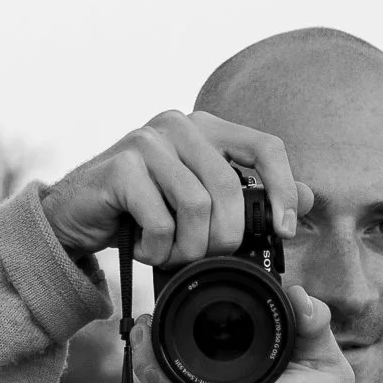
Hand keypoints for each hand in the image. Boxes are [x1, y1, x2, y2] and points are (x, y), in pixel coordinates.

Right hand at [41, 110, 311, 266]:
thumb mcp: (199, 202)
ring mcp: (146, 141)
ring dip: (188, 248)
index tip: (285, 231)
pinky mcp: (120, 167)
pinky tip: (146, 250)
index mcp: (206, 127)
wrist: (73, 218)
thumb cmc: (141, 212)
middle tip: (207, 258)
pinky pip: (161, 220)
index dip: (284, 189)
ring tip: (172, 256)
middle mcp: (179, 125)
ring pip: (197, 205)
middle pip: (230, 187)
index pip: (265, 147)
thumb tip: (309, 198)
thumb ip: (248, 196)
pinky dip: (159, 249)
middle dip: (226, 237)